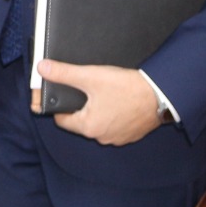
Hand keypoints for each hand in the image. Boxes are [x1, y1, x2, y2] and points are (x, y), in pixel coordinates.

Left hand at [36, 60, 161, 145]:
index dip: (58, 105)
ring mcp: (118, 138)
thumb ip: (64, 73)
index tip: (59, 93)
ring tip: (102, 91)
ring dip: (97, 109)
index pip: (62, 119)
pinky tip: (117, 100)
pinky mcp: (131, 134)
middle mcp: (102, 137)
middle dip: (79, 105)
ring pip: (98, 123)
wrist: (162, 94)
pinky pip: (114, 124)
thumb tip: (42, 69)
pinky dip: (113, 114)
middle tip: (84, 87)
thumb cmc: (128, 88)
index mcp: (88, 127)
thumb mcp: (91, 76)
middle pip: (80, 121)